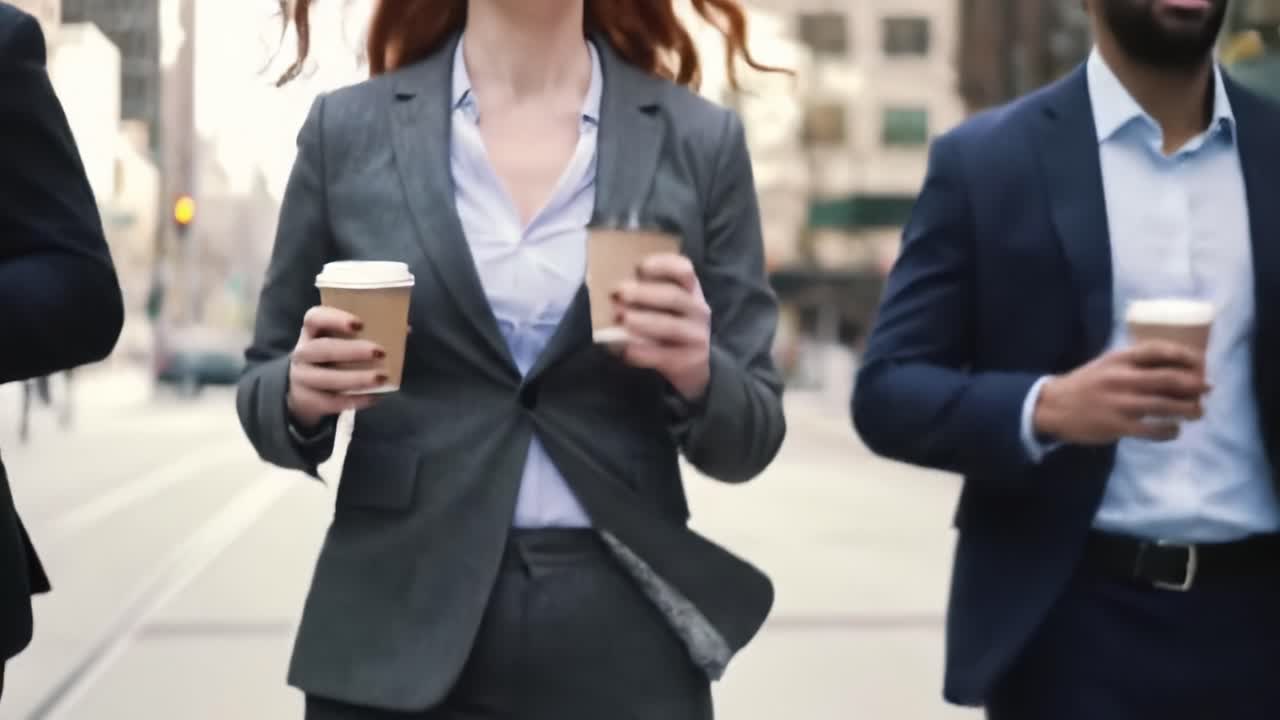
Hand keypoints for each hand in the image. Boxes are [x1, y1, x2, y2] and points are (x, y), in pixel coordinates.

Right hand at [287, 306, 387, 427]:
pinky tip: (374, 398)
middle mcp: (303, 351)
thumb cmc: (334, 356)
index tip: (359, 324)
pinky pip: (331, 402)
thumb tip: (406, 329)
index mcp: (312, 330)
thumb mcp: (343, 341)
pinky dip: (354, 401)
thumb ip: (371, 332)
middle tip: (380, 352)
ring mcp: (302, 377)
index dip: (335, 319)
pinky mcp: (308, 400)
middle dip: (352, 351)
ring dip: (356, 378)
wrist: (305, 389)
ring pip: (326, 378)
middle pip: (322, 349)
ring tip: (381, 378)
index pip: (315, 317)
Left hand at [613, 253, 710, 401]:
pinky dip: (643, 353)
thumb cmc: (668, 326)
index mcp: (690, 290)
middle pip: (674, 296)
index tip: (640, 266)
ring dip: (644, 321)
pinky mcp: (690, 360)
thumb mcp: (663, 306)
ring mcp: (696, 335)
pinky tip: (626, 350)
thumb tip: (603, 287)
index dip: (663, 265)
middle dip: (645, 293)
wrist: (692, 365)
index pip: (683, 270)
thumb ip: (642, 293)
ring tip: (622, 319)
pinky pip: (664, 355)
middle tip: (620, 293)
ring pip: (670, 326)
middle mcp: (697, 309)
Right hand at [1033, 340, 1210, 444]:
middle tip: (1208, 388)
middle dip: (1195, 384)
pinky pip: (1152, 430)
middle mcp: (1121, 378)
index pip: (1157, 350)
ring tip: (1198, 412)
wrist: (1053, 406)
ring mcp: (1120, 403)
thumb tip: (1174, 368)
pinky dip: (1169, 431)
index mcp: (1118, 359)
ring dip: (1189, 409)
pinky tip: (1174, 430)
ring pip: (1165, 406)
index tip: (1201, 361)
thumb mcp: (1106, 365)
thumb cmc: (1086, 384)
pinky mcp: (1117, 426)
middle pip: (1168, 379)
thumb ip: (1134, 364)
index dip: (1184, 354)